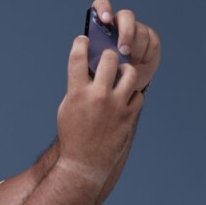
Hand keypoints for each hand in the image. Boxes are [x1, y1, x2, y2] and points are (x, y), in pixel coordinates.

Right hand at [56, 36, 144, 186]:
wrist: (84, 164)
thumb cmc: (73, 134)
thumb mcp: (68, 108)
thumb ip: (78, 85)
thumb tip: (89, 66)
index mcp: (77, 93)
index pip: (77, 57)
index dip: (81, 43)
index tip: (84, 40)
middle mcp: (97, 97)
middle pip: (109, 58)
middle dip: (109, 56)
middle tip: (109, 60)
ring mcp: (116, 106)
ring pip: (129, 73)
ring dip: (125, 72)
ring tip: (120, 77)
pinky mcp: (128, 116)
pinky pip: (137, 94)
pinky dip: (131, 95)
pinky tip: (124, 100)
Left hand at [90, 0, 160, 92]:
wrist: (120, 91)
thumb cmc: (102, 77)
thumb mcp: (91, 68)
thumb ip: (89, 55)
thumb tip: (87, 48)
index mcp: (102, 27)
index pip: (101, 6)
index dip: (104, 8)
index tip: (105, 20)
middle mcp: (120, 26)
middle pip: (126, 16)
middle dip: (126, 31)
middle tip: (123, 50)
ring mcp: (137, 32)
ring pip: (140, 30)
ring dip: (136, 48)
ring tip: (129, 64)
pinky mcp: (150, 40)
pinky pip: (151, 41)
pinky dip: (145, 54)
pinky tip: (138, 64)